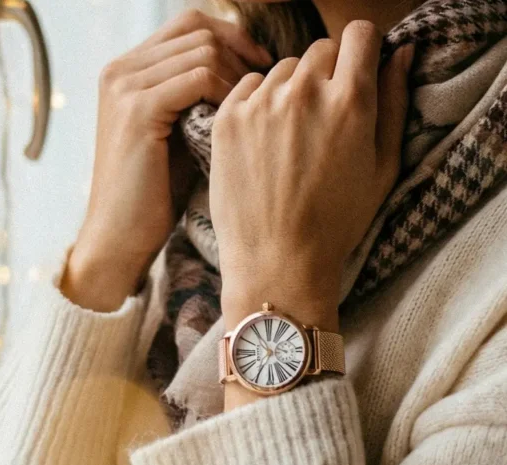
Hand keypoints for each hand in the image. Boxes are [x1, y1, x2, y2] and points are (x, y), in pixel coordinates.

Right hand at [62, 9, 272, 311]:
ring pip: (203, 49)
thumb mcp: (177, 135)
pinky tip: (239, 120)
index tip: (261, 63)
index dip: (231, 35)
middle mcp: (120, 70)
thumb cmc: (154, 198)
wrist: (120, 238)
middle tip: (268, 86)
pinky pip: (199, 76)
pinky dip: (227, 93)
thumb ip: (197, 98)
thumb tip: (250, 74)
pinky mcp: (138, 109)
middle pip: (198, 29)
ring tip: (254, 108)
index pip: (188, 24)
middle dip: (240, 53)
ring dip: (238, 76)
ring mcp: (126, 87)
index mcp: (125, 71)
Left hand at [209, 20, 413, 333]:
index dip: (361, 52)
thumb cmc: (336, 225)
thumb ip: (396, 103)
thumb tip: (402, 51)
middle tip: (321, 122)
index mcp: (350, 101)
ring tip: (289, 140)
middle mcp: (304, 92)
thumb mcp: (383, 169)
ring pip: (283, 69)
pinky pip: (248, 87)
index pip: (360, 34)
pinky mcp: (227, 119)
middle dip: (326, 75)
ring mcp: (261, 104)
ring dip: (290, 91)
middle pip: (320, 50)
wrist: (276, 265)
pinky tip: (263, 144)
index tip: (355, 74)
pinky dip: (257, 104)